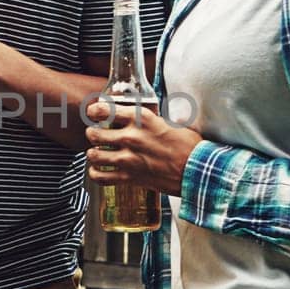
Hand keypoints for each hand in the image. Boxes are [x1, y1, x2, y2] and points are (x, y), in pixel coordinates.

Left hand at [84, 100, 201, 197]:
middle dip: (92, 134)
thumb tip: (141, 117)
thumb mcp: (169, 122)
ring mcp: (129, 159)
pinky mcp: (130, 178)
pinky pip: (100, 177)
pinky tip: (98, 171)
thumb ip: (151, 120)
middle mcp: (131, 137)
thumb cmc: (188, 146)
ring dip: (93, 154)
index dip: (94, 111)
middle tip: (95, 135)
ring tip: (97, 153)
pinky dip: (95, 174)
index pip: (104, 110)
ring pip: (94, 155)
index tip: (93, 112)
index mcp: (141, 119)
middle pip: (94, 134)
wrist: (197, 170)